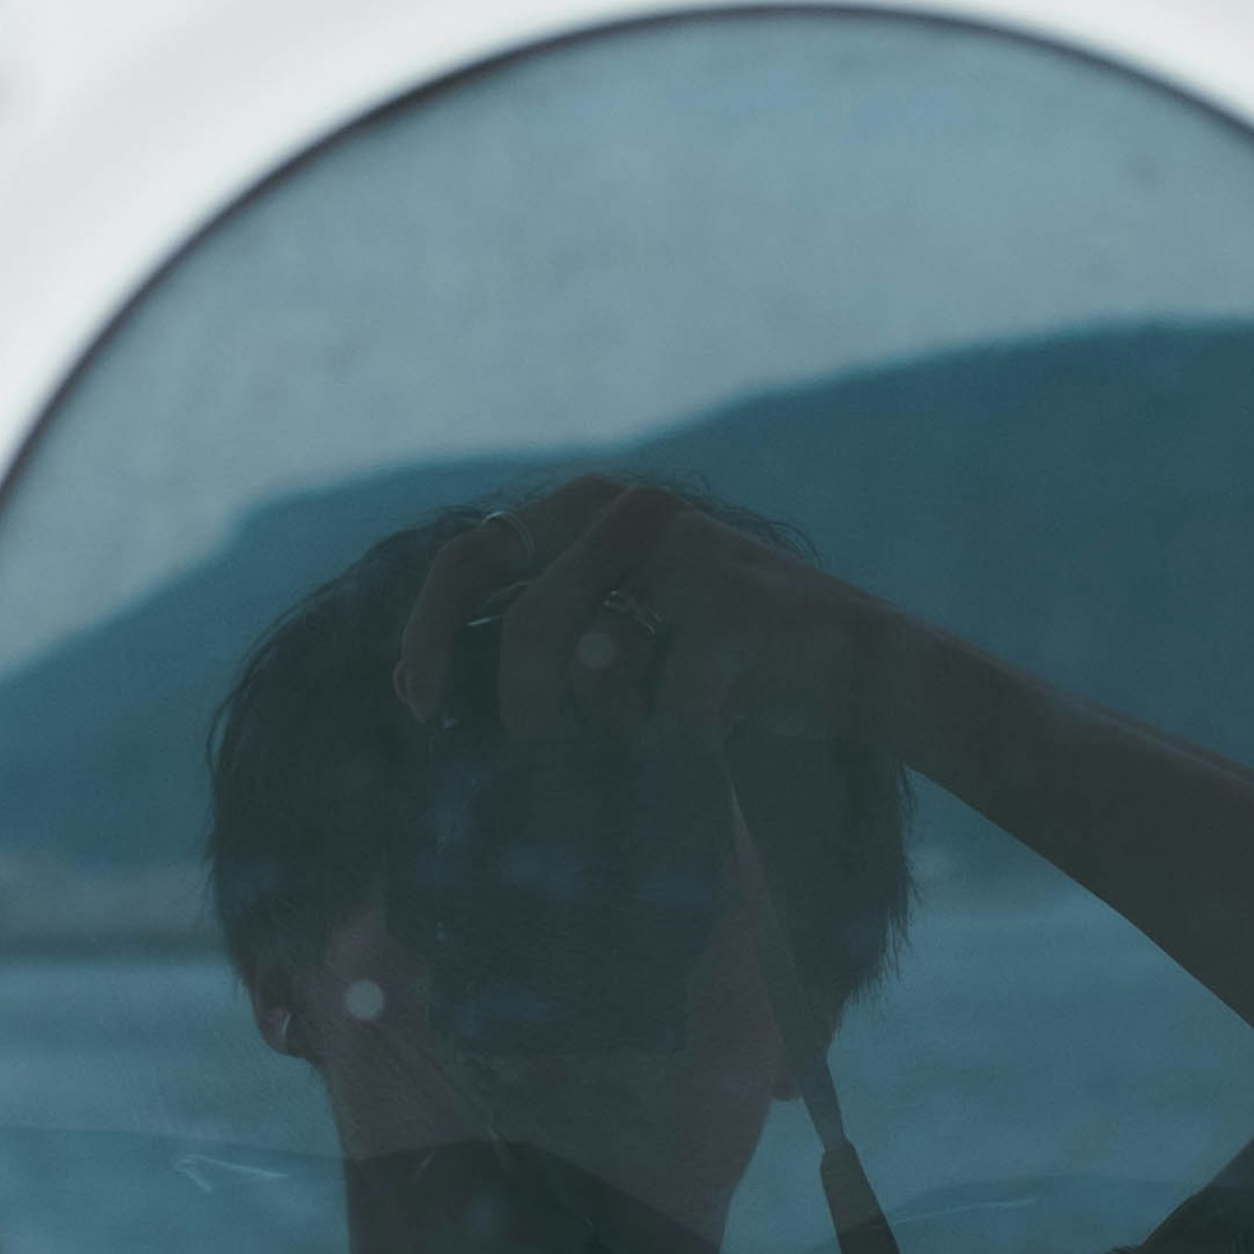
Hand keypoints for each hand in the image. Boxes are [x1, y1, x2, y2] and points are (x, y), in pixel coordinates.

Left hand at [392, 476, 865, 748]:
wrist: (849, 658)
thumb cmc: (711, 656)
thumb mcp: (608, 630)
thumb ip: (525, 639)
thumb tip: (403, 680)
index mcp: (583, 506)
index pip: (470, 556)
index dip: (428, 635)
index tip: (419, 705)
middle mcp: (630, 512)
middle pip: (529, 624)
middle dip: (524, 707)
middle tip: (538, 746)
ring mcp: (690, 551)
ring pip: (597, 665)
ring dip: (609, 724)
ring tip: (640, 734)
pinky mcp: (742, 602)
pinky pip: (672, 702)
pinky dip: (678, 739)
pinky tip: (709, 735)